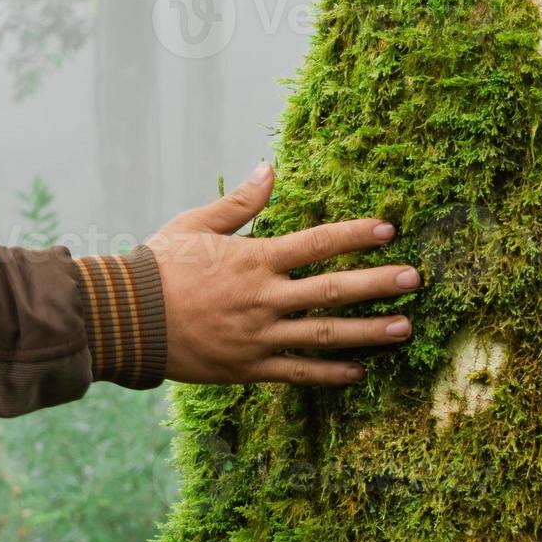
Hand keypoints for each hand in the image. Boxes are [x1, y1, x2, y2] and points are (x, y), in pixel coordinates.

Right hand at [147, 163, 418, 385]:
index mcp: (254, 260)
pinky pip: (298, 373)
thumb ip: (241, 204)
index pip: (316, 243)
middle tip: (415, 280)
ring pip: (325, 335)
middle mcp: (264, 298)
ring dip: (369, 332)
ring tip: (405, 329)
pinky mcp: (249, 368)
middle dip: (378, 284)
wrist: (126, 320)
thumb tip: (271, 168)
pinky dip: (330, 373)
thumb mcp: (196, 225)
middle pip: (333, 290)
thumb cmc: (159, 267)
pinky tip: (359, 372)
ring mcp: (259, 337)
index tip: (388, 230)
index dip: (354, 235)